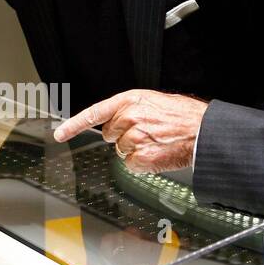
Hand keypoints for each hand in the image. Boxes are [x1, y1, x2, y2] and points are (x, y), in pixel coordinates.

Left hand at [53, 89, 208, 172]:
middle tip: (146, 132)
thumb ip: (131, 109)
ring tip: (156, 141)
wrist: (203, 131)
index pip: (94, 113)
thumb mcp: (153, 101)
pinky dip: (142, 163)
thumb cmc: (183, 116)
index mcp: (130, 100)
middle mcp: (128, 117)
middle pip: (109, 135)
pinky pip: (131, 164)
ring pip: (121, 151)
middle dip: (123, 136)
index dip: (74, 125)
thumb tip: (115, 122)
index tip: (60, 134)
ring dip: (135, 150)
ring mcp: (133, 138)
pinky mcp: (140, 157)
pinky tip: (157, 153)